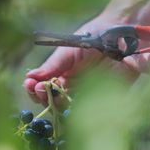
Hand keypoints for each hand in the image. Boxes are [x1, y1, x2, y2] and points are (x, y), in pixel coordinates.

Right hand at [24, 0, 149, 105]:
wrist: (119, 34)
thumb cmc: (91, 39)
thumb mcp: (68, 52)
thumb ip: (52, 66)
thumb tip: (29, 77)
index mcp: (61, 76)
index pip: (44, 88)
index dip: (35, 89)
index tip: (30, 85)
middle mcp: (72, 88)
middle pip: (54, 102)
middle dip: (43, 98)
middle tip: (40, 90)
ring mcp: (88, 95)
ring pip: (69, 109)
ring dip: (59, 107)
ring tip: (54, 97)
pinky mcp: (105, 99)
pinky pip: (91, 112)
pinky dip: (80, 114)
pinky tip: (72, 108)